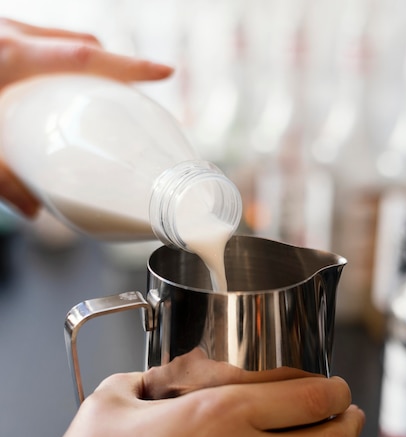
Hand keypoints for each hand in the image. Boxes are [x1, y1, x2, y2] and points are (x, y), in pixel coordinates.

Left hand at [0, 18, 172, 217]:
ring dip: (85, 63)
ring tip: (99, 96)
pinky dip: (58, 62)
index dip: (128, 67)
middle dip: (113, 66)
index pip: (83, 56)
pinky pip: (39, 43)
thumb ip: (2, 181)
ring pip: (59, 39)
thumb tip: (34, 211)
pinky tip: (51, 90)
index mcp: (11, 57)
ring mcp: (4, 31)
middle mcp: (10, 34)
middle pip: (78, 43)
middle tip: (134, 96)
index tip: (165, 72)